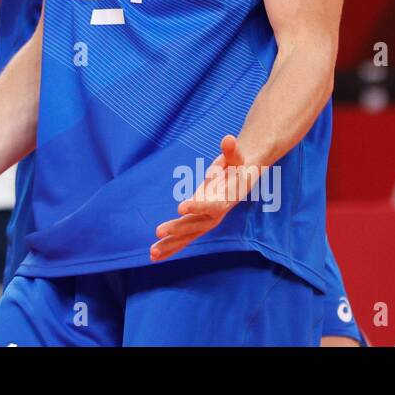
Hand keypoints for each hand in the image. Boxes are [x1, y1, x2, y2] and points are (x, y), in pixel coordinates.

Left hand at [152, 135, 254, 260]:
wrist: (242, 177)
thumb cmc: (237, 165)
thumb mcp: (237, 156)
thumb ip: (232, 150)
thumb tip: (228, 139)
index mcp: (226, 199)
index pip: (212, 206)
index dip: (198, 206)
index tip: (181, 206)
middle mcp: (216, 214)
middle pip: (197, 225)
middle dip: (179, 229)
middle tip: (159, 232)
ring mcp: (206, 220)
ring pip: (188, 236)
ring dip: (171, 245)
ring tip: (152, 254)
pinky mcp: (198, 222)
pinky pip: (184, 237)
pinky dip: (170, 247)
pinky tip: (154, 256)